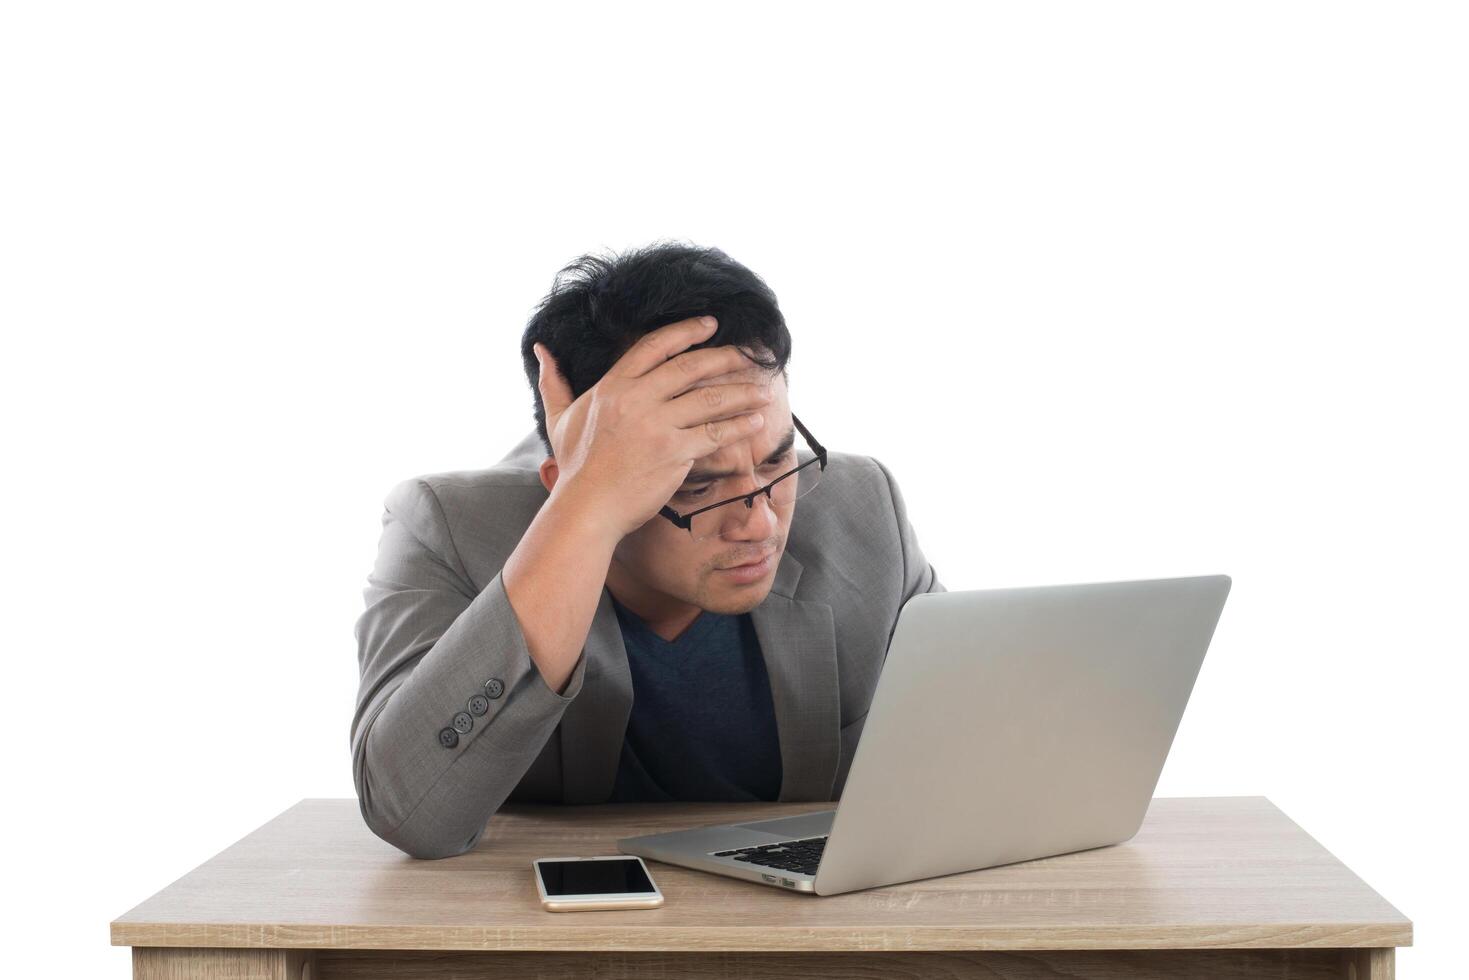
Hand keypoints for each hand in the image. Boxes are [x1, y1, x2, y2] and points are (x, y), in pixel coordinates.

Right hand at [534, 316, 773, 539]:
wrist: (587, 508)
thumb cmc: (575, 466)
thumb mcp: (560, 417)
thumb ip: (553, 381)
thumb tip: (541, 350)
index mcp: (613, 386)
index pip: (655, 346)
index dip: (686, 331)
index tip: (711, 324)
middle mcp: (637, 399)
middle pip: (690, 367)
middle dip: (724, 357)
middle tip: (748, 354)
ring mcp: (657, 426)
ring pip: (709, 399)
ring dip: (741, 392)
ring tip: (763, 389)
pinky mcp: (674, 454)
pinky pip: (714, 434)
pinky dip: (738, 426)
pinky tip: (755, 420)